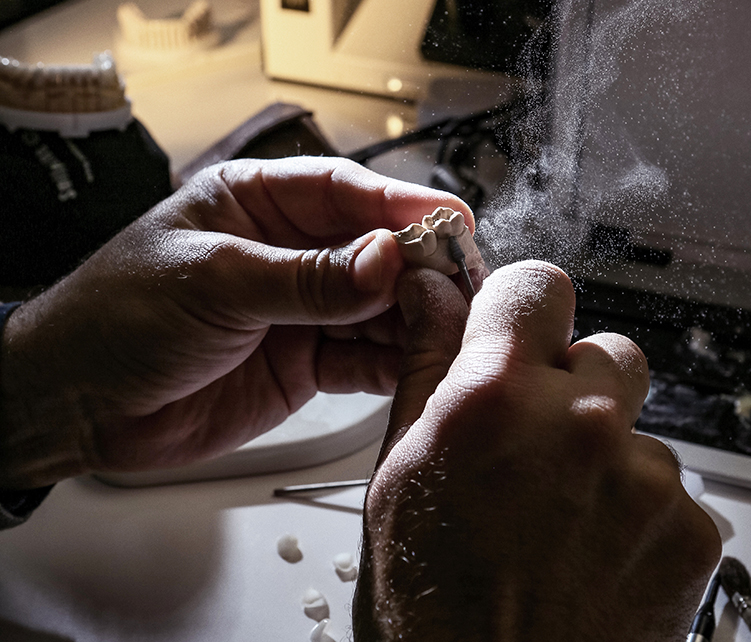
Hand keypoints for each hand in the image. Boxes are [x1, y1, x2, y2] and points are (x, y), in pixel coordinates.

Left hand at [0, 157, 473, 486]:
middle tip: (462, 285)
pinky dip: (392, 362)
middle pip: (374, 250)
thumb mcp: (215, 283)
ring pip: (377, 307)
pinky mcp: (304, 363)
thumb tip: (386, 261)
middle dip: (419, 267)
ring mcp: (300, 310)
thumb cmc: (118, 318)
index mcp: (257, 203)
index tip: (452, 222)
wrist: (77, 403)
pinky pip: (362, 359)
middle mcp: (287, 252)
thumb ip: (306, 278)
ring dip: (413, 317)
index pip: (345, 192)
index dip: (402, 205)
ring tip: (448, 329)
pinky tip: (417, 365)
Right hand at [355, 261, 721, 641]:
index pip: (538, 285)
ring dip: (601, 452)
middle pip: (604, 350)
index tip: (516, 333)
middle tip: (532, 445)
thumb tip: (429, 292)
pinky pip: (666, 485)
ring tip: (556, 515)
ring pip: (634, 424)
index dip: (522, 308)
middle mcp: (581, 425)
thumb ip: (426, 364)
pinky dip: (633, 508)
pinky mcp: (689, 530)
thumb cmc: (429, 605)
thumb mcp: (400, 470)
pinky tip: (588, 549)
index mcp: (495, 398)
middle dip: (570, 385)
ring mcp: (645, 479)